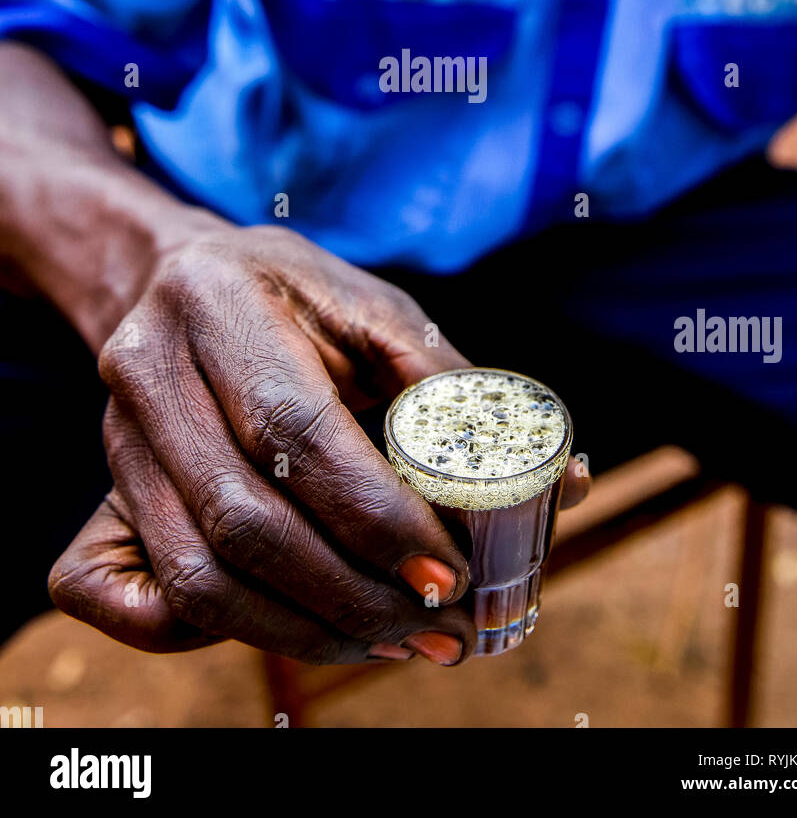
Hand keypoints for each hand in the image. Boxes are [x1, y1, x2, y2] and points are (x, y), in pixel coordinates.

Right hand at [50, 226, 483, 664]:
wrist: (177, 281)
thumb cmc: (297, 298)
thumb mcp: (375, 309)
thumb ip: (455, 389)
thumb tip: (568, 481)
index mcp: (219, 300)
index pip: (292, 428)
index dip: (374, 514)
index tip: (450, 572)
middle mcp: (149, 369)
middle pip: (243, 519)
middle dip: (353, 594)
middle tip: (439, 626)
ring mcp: (115, 439)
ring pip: (199, 576)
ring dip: (306, 631)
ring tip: (396, 641)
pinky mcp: (102, 495)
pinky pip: (141, 600)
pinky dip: (227, 638)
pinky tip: (310, 634)